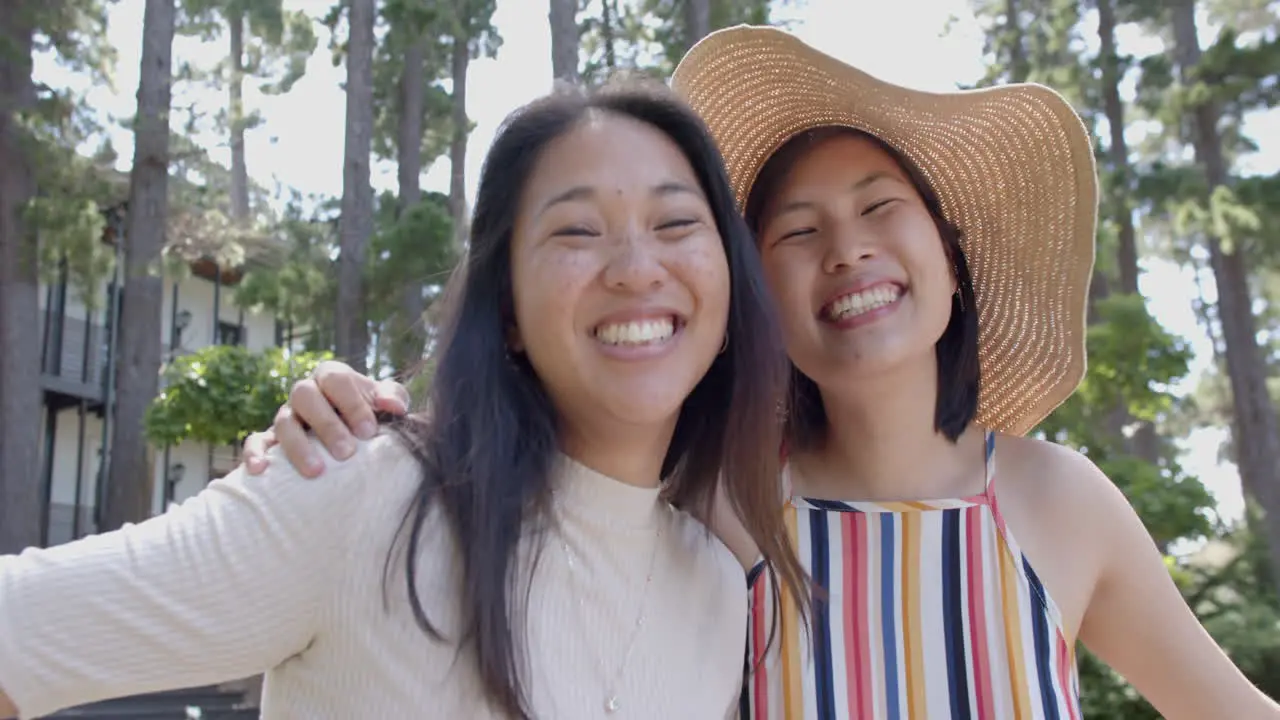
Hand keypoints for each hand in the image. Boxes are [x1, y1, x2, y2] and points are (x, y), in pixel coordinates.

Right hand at [242, 361, 410, 477]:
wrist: (355, 432)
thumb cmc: (372, 414)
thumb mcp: (386, 402)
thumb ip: (393, 397)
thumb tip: (394, 407)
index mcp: (331, 376)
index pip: (336, 379)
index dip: (352, 403)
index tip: (369, 432)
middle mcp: (305, 392)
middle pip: (305, 396)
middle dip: (326, 425)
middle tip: (346, 453)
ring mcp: (287, 415)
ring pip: (283, 422)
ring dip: (298, 447)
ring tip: (316, 472)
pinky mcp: (271, 438)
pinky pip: (255, 441)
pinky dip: (254, 453)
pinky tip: (260, 471)